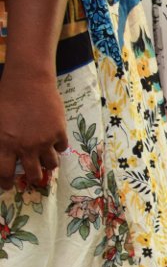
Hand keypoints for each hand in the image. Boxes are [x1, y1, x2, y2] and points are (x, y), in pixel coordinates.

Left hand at [0, 76, 66, 190]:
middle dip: (33, 179)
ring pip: (51, 164)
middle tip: (33, 178)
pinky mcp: (59, 132)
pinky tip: (54, 141)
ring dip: (48, 165)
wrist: (29, 81)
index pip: (5, 172)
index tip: (8, 185)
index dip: (6, 182)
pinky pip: (62, 147)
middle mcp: (26, 147)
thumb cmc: (6, 97)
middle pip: (34, 174)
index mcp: (5, 144)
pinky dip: (58, 147)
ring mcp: (44, 141)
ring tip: (46, 161)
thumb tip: (1, 152)